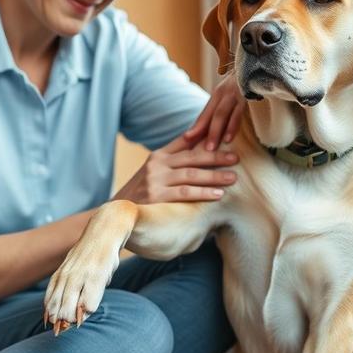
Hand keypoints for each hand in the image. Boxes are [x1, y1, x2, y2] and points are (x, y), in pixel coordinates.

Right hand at [113, 132, 238, 203]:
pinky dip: (203, 193)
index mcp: (158, 155)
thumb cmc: (140, 195)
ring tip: (233, 177)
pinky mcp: (155, 196)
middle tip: (236, 158)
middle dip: (217, 156)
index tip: (227, 138)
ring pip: (191, 174)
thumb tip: (202, 156)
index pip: (186, 141)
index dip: (207, 138)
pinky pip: (185, 193)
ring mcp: (155, 179)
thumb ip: (173, 164)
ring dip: (214, 175)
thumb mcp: (153, 174)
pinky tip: (218, 194)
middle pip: (192, 156)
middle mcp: (156, 164)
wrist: (115, 214)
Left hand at [183, 74, 246, 150]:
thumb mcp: (233, 91)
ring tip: (209, 149)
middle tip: (193, 150)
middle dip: (201, 132)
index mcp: (219, 93)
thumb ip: (225, 105)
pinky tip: (228, 138)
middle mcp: (224, 92)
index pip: (205, 113)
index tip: (186, 140)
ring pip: (221, 115)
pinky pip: (237, 113)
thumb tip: (217, 124)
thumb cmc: (249, 81)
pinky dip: (231, 126)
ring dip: (214, 133)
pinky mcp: (247, 94)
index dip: (196, 127)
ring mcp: (235, 93)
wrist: (262, 62)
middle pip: (210, 115)